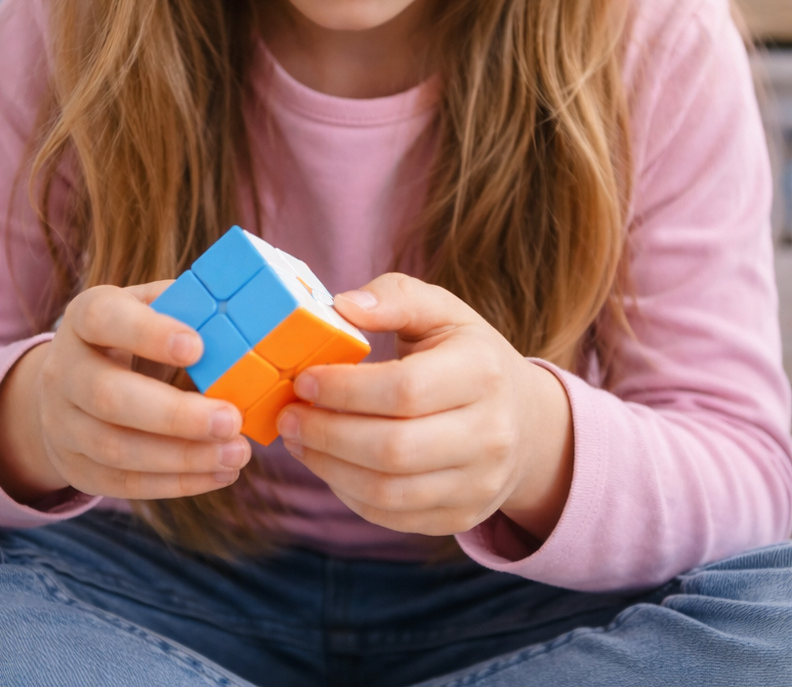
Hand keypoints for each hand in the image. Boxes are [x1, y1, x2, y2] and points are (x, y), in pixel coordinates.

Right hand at [0, 283, 250, 503]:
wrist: (71, 388)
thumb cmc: (132, 337)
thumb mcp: (149, 309)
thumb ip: (185, 307)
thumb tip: (235, 316)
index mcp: (85, 318)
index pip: (104, 319)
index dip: (147, 333)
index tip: (198, 348)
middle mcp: (63, 370)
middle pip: (107, 396)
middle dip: (174, 414)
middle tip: (231, 420)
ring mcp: (62, 424)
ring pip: (115, 448)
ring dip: (182, 457)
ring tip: (236, 453)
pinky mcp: (77, 466)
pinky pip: (124, 483)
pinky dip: (177, 483)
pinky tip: (220, 474)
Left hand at [276, 273, 573, 542]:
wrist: (526, 422)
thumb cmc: (466, 357)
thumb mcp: (442, 312)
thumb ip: (394, 298)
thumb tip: (342, 306)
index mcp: (483, 372)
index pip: (405, 390)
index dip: (344, 390)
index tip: (303, 381)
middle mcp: (491, 434)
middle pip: (393, 448)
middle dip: (327, 434)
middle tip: (288, 417)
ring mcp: (479, 483)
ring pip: (388, 491)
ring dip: (328, 468)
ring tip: (298, 441)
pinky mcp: (461, 517)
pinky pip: (392, 517)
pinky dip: (348, 493)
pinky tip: (327, 464)